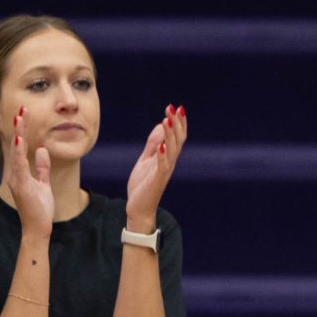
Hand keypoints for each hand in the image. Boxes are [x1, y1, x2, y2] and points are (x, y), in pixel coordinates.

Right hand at [2, 106, 54, 232]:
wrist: (37, 228)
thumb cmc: (39, 208)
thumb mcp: (43, 184)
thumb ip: (42, 168)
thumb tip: (43, 150)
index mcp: (20, 171)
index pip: (21, 146)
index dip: (23, 129)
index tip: (25, 113)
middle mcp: (15, 172)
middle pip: (17, 145)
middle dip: (20, 126)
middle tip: (21, 107)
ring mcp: (16, 179)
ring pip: (17, 152)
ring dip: (19, 133)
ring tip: (19, 117)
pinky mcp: (21, 186)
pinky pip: (20, 166)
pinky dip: (20, 152)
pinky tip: (20, 139)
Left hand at [126, 103, 186, 229]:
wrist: (138, 208)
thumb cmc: (142, 185)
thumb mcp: (146, 160)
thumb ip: (153, 144)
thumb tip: (160, 125)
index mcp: (167, 157)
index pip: (177, 137)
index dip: (178, 122)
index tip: (177, 107)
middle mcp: (169, 163)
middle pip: (177, 140)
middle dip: (175, 123)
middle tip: (172, 107)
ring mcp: (164, 171)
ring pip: (172, 150)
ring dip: (170, 135)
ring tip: (167, 120)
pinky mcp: (157, 180)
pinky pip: (162, 166)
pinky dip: (163, 155)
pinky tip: (162, 145)